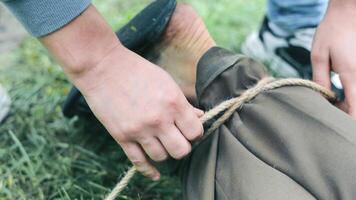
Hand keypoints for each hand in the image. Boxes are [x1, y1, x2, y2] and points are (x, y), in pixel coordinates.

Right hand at [40, 5, 203, 179]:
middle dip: (182, 146)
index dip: (194, 132)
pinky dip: (148, 170)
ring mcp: (139, 130)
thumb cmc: (137, 70)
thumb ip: (183, 103)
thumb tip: (199, 116)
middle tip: (176, 137)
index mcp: (174, 103)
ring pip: (162, 157)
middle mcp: (159, 120)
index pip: (196, 132)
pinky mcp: (122, 137)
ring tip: (160, 142)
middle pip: (182, 150)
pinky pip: (138, 162)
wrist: (102, 67)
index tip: (188, 128)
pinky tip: (155, 174)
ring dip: (164, 151)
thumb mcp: (166, 81)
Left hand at [311, 0, 355, 117]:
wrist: (349, 12)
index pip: (355, 107)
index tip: (336, 127)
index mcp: (352, 74)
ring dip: (349, 103)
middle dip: (345, 112)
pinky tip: (340, 92)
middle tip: (327, 108)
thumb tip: (322, 99)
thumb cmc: (332, 32)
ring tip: (332, 99)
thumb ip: (320, 80)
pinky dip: (352, 93)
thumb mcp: (319, 56)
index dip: (347, 121)